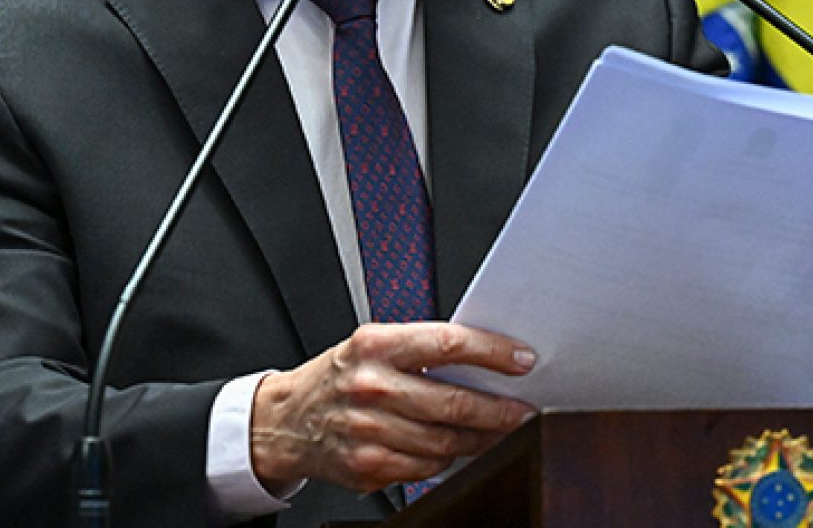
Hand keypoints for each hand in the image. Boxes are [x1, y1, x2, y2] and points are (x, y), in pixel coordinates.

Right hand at [248, 322, 537, 493]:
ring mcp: (369, 431)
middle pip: (455, 403)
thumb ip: (422, 349)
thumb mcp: (372, 346)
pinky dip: (447, 459)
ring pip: (446, 442)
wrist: (286, 420)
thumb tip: (486, 360)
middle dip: (501, 410)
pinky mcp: (369, 466)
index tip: (523, 360)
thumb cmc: (340, 377)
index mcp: (376, 346)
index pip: (448, 344)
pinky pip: (427, 467)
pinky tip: (454, 449)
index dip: (493, 353)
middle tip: (525, 409)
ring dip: (481, 439)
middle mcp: (371, 387)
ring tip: (498, 431)